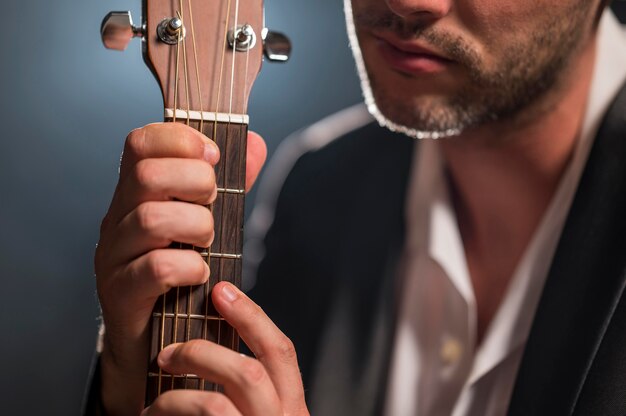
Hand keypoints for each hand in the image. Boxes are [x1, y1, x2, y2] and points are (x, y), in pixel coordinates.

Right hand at [95, 123, 268, 414]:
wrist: (155, 340)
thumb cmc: (183, 272)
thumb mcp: (209, 219)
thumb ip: (231, 181)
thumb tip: (254, 144)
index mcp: (137, 193)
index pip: (140, 142)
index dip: (179, 138)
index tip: (213, 155)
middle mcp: (118, 218)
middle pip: (146, 175)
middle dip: (196, 182)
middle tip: (214, 203)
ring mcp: (115, 255)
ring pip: (152, 219)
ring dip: (197, 226)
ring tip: (208, 242)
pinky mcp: (120, 292)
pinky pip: (157, 268)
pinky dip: (190, 267)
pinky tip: (199, 274)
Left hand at [142, 281, 308, 415]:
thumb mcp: (259, 414)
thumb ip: (250, 388)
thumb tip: (215, 343)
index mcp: (291, 409)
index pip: (280, 351)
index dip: (252, 316)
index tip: (222, 290)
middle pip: (250, 372)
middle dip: (204, 352)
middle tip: (169, 352)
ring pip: (217, 405)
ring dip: (177, 395)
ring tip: (156, 393)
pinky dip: (166, 413)